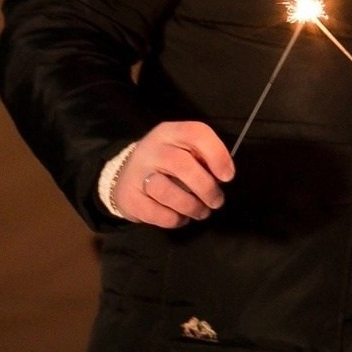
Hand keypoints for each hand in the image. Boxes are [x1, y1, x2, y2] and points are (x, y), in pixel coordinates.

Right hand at [110, 121, 235, 227]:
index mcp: (170, 132)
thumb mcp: (183, 150)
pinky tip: (180, 217)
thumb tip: (222, 176)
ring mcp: (137, 173)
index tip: (227, 176)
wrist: (124, 177)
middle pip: (183, 165)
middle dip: (206, 188)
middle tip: (216, 201)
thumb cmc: (166, 165)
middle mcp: (152, 148)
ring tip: (201, 212)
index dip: (217, 155)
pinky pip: (157, 213)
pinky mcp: (129, 198)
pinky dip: (175, 219)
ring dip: (191, 206)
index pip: (196, 133)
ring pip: (167, 191)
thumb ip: (203, 157)